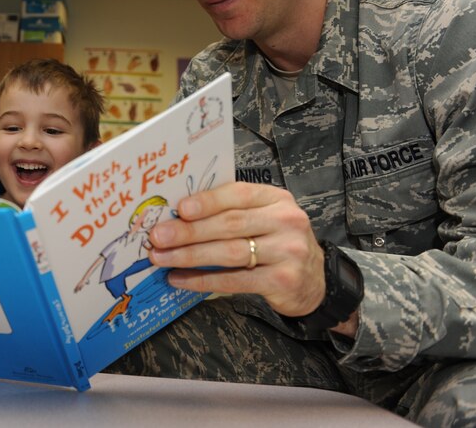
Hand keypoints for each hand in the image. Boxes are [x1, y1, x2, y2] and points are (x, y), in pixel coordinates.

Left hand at [147, 181, 325, 316]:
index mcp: (276, 198)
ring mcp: (287, 252)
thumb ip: (231, 211)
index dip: (207, 201)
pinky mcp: (283, 281)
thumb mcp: (263, 217)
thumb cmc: (277, 242)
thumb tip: (177, 214)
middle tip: (158, 237)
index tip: (178, 208)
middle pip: (229, 224)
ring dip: (189, 256)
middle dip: (188, 231)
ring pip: (229, 252)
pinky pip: (234, 280)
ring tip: (161, 258)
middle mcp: (286, 222)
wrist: (317, 280)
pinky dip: (203, 280)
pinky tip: (180, 279)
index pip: (238, 194)